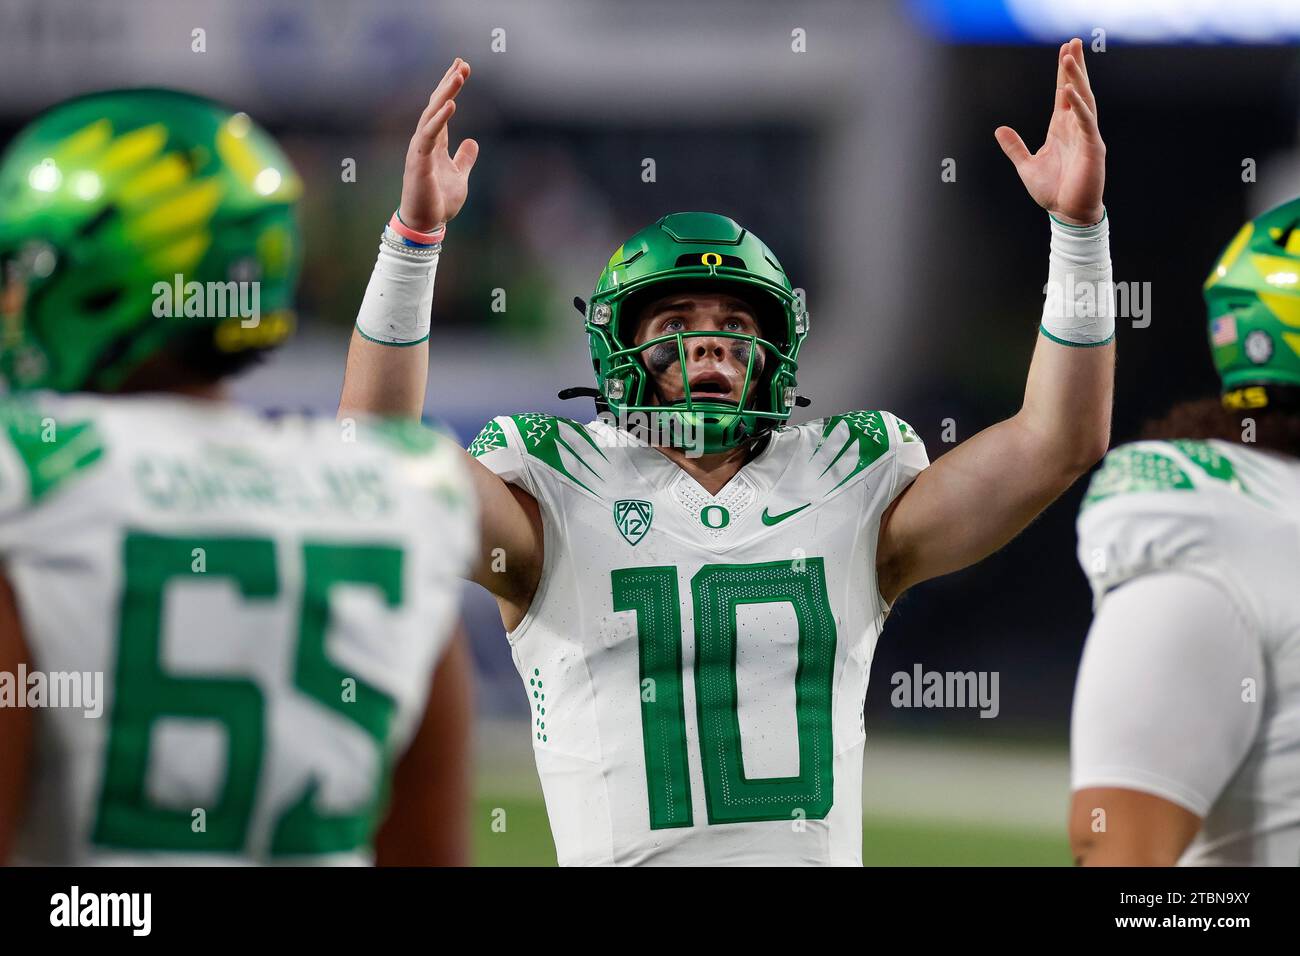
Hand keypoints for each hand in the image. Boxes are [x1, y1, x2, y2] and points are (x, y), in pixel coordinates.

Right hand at [399, 58, 478, 231]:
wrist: (426, 224)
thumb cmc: (439, 201)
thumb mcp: (459, 176)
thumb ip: (464, 158)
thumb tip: (473, 141)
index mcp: (435, 143)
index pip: (442, 109)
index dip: (451, 88)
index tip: (462, 67)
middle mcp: (425, 141)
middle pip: (436, 105)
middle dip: (449, 83)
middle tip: (462, 62)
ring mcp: (420, 149)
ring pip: (432, 114)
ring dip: (445, 93)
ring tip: (458, 75)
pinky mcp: (419, 160)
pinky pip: (430, 134)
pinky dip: (440, 119)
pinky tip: (451, 104)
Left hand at [995, 38, 1104, 225]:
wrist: (1067, 214)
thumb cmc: (1052, 191)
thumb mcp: (1026, 166)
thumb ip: (1014, 147)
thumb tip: (999, 129)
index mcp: (1062, 129)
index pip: (1064, 94)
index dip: (1064, 74)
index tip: (1064, 51)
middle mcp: (1076, 128)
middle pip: (1077, 90)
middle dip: (1074, 67)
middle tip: (1072, 43)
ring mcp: (1086, 136)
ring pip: (1083, 100)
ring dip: (1076, 78)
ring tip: (1069, 58)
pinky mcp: (1092, 148)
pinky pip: (1085, 122)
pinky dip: (1078, 106)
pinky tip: (1069, 91)